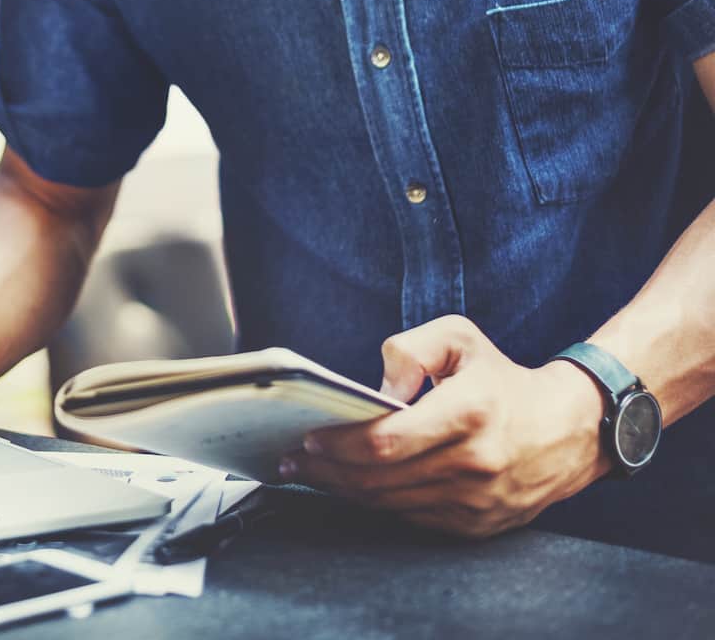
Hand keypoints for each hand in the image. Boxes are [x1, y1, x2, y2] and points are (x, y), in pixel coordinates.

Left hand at [279, 315, 610, 536]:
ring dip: (344, 490)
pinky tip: (354, 487)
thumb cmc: (502, 378)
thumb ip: (411, 348)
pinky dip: (378, 503)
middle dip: (326, 470)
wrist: (569, 430)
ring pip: (390, 503)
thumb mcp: (460, 339)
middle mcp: (474, 462)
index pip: (385, 442)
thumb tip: (378, 389)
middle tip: (293, 459)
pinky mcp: (478, 525)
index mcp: (468, 413)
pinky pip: (412, 518)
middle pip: (378, 479)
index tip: (309, 437)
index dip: (340, 444)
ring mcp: (477, 500)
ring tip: (313, 472)